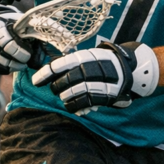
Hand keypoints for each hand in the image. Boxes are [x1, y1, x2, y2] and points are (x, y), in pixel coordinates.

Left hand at [31, 41, 158, 114]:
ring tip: (65, 98)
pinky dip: (75, 107)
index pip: (59, 65)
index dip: (45, 74)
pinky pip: (83, 104)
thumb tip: (48, 73)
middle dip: (57, 87)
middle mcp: (90, 68)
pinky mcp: (104, 95)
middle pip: (64, 82)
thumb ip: (70, 63)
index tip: (36, 81)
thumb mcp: (87, 56)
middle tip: (57, 89)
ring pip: (72, 94)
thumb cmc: (102, 62)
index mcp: (84, 57)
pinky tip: (74, 107)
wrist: (128, 68)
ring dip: (65, 98)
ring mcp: (98, 82)